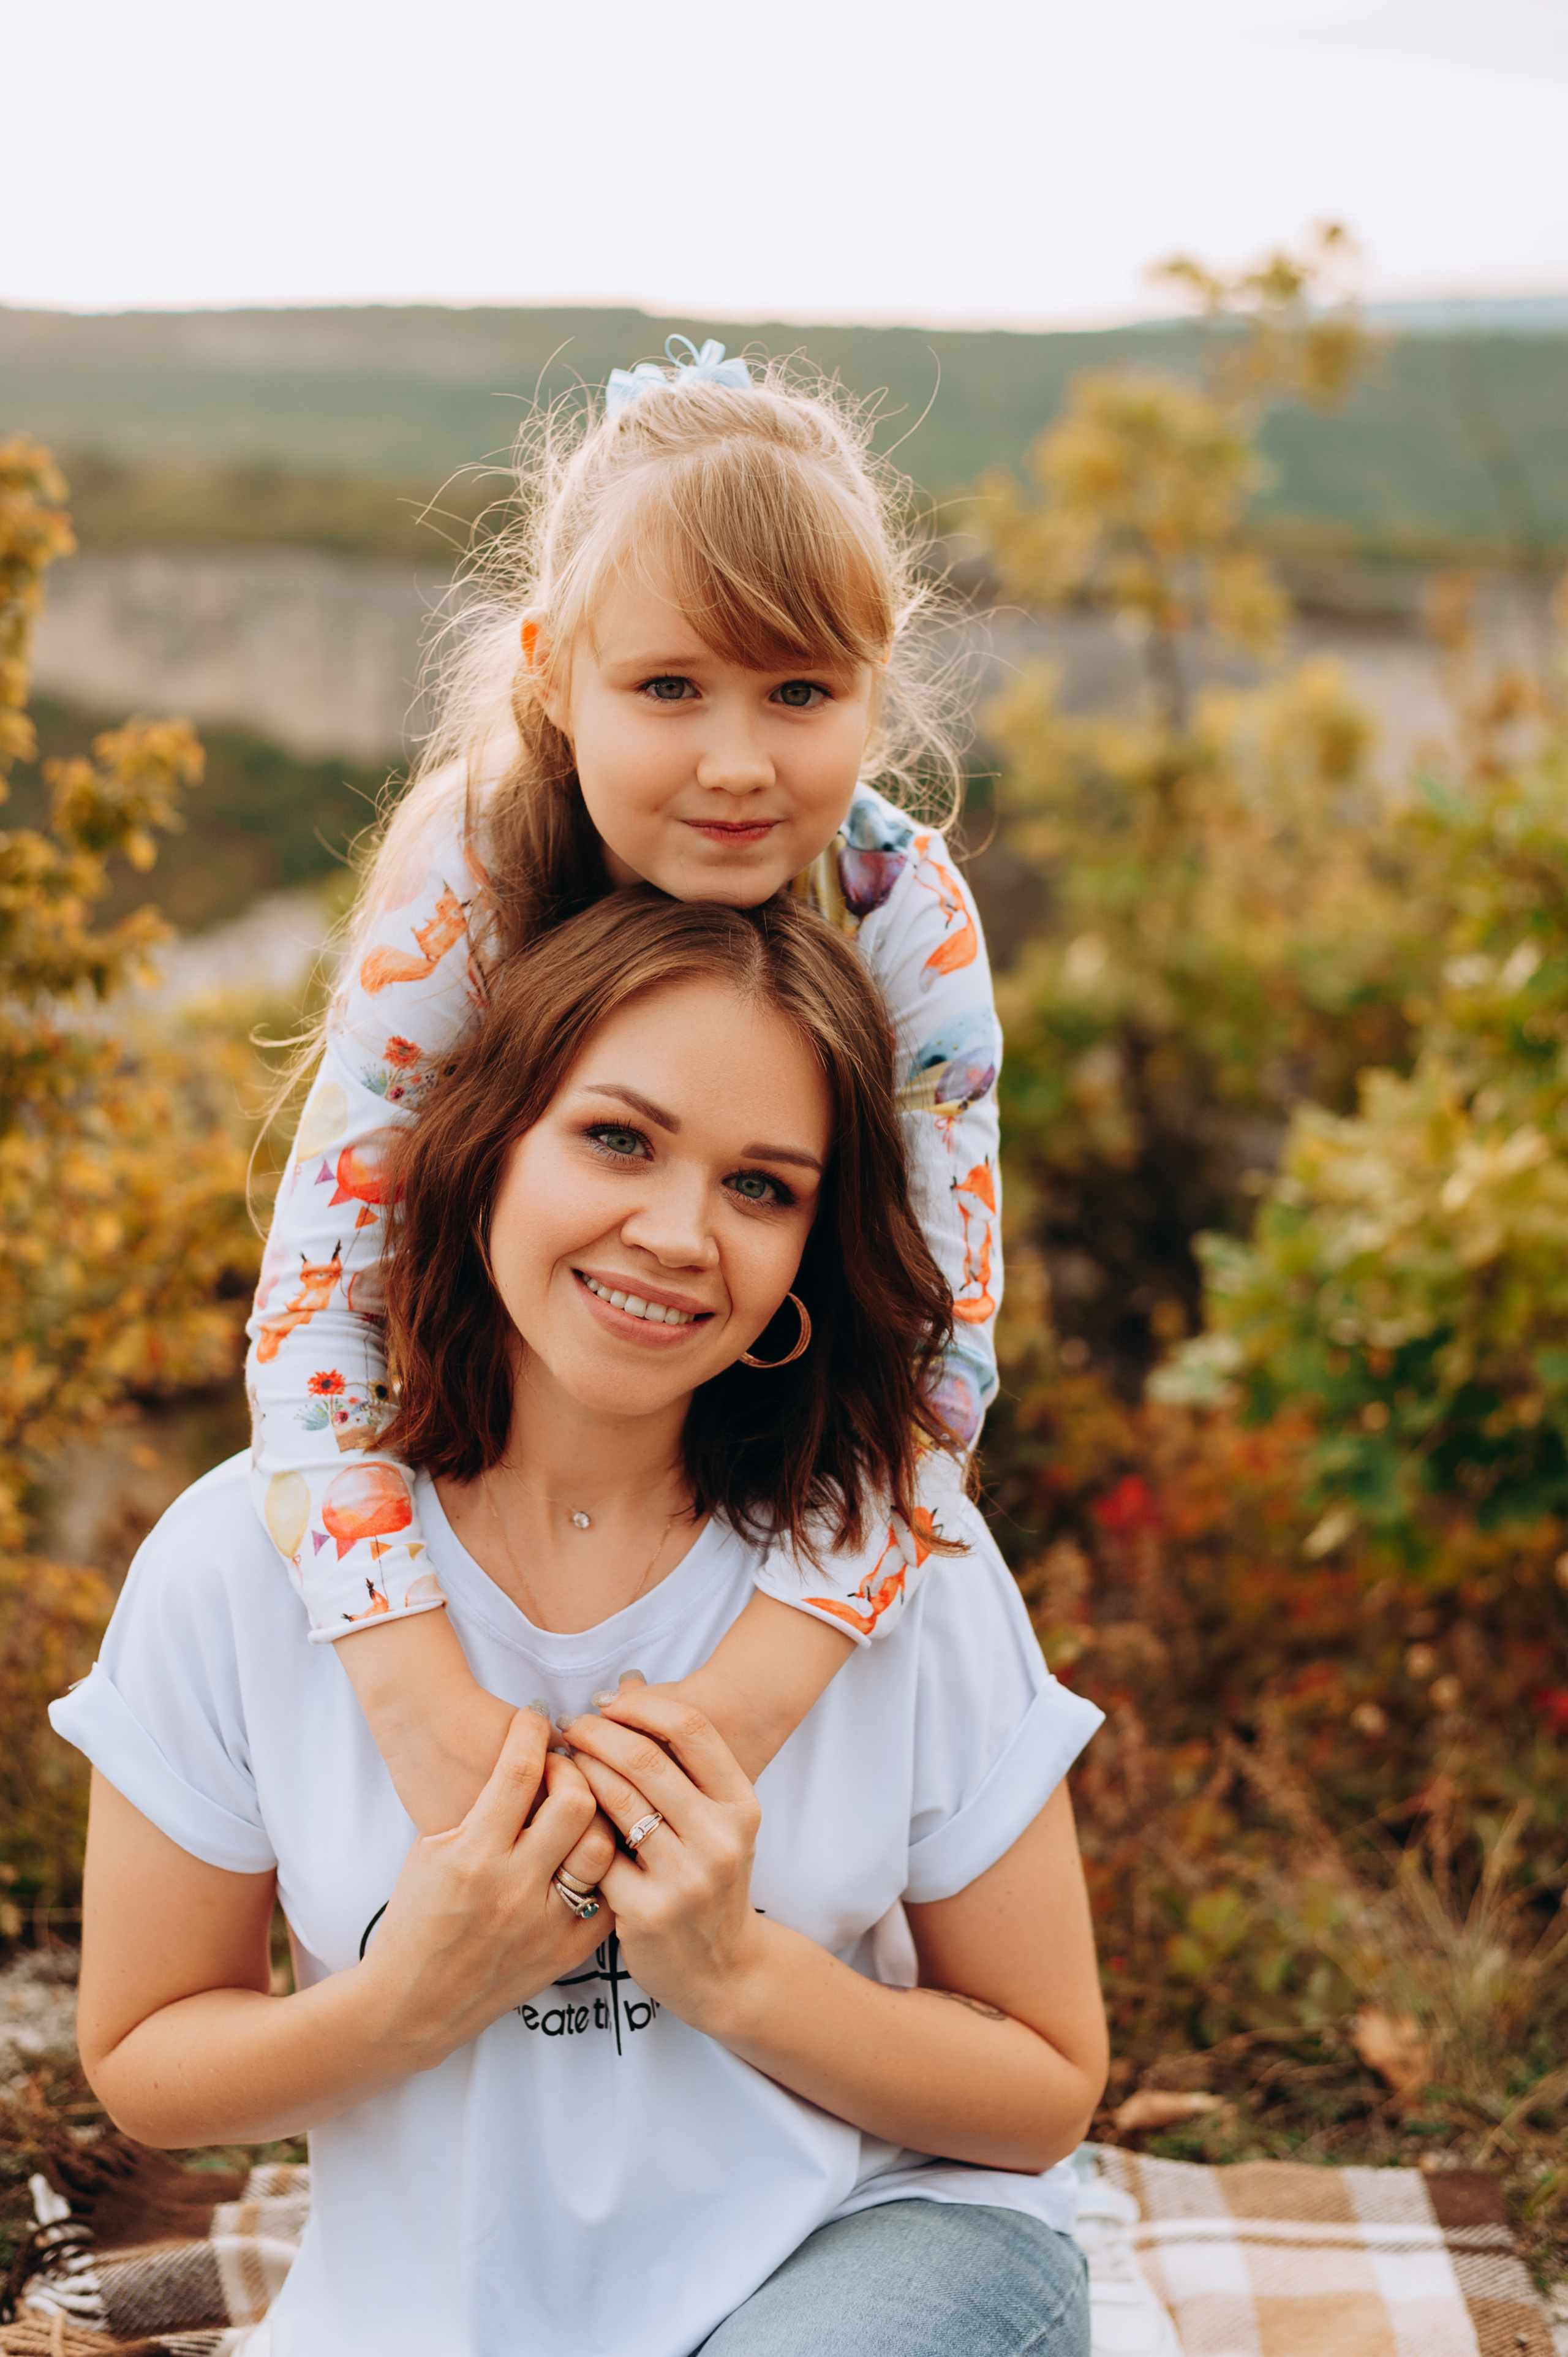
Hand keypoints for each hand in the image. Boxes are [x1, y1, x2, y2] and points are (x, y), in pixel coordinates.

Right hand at [356, 1708, 609, 2068]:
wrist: (411, 2003)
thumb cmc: (415, 1917)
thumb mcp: (431, 1851)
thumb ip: (479, 1809)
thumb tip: (524, 1760)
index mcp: (472, 1854)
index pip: (519, 1770)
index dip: (532, 1730)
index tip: (535, 1716)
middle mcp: (513, 1886)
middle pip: (576, 1802)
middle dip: (575, 1768)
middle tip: (566, 1762)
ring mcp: (543, 1922)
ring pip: (602, 1847)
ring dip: (598, 1815)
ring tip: (586, 1803)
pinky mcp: (562, 1953)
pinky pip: (608, 1898)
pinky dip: (606, 1871)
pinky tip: (595, 1852)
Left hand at [561, 1689, 765, 2035]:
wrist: (722, 1971)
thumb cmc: (709, 1880)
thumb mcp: (717, 1821)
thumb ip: (681, 1759)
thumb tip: (628, 1684)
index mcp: (741, 1805)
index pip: (692, 1728)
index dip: (641, 1706)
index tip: (605, 1703)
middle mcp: (720, 1838)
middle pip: (645, 1758)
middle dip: (596, 1733)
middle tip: (568, 1725)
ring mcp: (686, 1878)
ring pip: (616, 1800)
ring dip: (578, 1771)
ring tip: (560, 1761)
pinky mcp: (648, 1912)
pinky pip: (597, 1853)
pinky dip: (574, 1828)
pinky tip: (558, 1817)